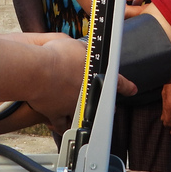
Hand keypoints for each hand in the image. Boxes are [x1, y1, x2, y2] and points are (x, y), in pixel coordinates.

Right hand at [16, 32, 137, 133]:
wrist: (39, 71)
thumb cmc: (57, 56)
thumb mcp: (76, 45)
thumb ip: (84, 51)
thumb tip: (86, 49)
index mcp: (98, 78)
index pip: (119, 83)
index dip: (127, 87)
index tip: (132, 90)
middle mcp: (89, 96)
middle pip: (103, 105)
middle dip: (105, 105)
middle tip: (106, 105)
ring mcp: (74, 107)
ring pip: (84, 118)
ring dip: (85, 117)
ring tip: (83, 117)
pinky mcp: (57, 114)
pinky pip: (62, 125)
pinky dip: (62, 126)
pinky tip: (61, 126)